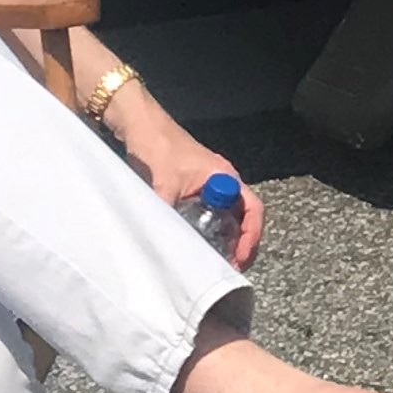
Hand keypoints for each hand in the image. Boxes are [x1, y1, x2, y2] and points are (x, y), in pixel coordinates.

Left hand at [111, 92, 262, 266]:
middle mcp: (223, 179)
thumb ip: (166, 216)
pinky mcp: (195, 186)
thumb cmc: (157, 147)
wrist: (139, 123)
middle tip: (227, 268)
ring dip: (226, 238)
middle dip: (240, 244)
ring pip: (228, 215)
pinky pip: (212, 211)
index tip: (237, 260)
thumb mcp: (162, 186)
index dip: (250, 237)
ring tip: (214, 262)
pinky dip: (211, 229)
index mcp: (225, 176)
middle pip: (244, 216)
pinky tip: (197, 244)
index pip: (252, 209)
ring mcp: (210, 182)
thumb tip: (164, 248)